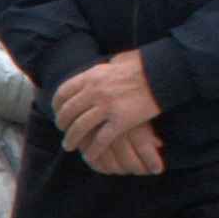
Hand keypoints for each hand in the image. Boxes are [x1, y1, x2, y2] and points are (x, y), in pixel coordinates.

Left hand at [50, 50, 164, 173]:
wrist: (162, 73)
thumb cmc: (142, 65)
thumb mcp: (116, 61)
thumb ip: (103, 69)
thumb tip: (99, 70)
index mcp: (91, 76)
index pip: (63, 92)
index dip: (56, 105)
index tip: (56, 112)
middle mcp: (94, 92)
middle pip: (68, 112)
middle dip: (61, 124)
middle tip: (62, 131)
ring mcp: (106, 107)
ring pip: (80, 128)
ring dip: (71, 139)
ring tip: (69, 146)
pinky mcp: (120, 122)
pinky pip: (100, 140)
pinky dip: (92, 150)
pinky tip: (89, 156)